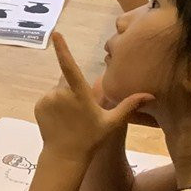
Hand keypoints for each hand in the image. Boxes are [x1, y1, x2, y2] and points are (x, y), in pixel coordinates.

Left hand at [34, 32, 151, 161]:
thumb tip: (151, 95)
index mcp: (79, 94)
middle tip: (81, 112)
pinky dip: (54, 106)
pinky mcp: (39, 106)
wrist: (65, 156)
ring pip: (58, 91)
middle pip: (67, 82)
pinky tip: (61, 120)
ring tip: (71, 118)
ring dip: (64, 99)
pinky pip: (48, 99)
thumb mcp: (112, 122)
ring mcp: (48, 100)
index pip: (70, 67)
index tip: (56, 34)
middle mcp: (61, 94)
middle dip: (74, 90)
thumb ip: (129, 106)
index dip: (63, 49)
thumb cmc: (91, 139)